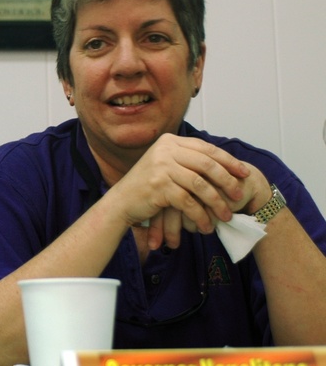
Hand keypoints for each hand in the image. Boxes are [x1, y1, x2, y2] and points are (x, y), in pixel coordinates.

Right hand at [106, 134, 249, 248]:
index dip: (228, 161)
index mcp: (169, 141)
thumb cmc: (146, 186)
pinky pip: (188, 202)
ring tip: (226, 216)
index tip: (244, 173)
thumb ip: (187, 159)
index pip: (206, 149)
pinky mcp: (158, 186)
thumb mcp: (166, 165)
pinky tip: (206, 224)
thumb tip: (224, 162)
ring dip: (216, 202)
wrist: (121, 202)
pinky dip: (200, 215)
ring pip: (200, 185)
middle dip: (227, 181)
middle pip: (207, 164)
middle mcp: (165, 150)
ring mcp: (161, 167)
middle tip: (239, 196)